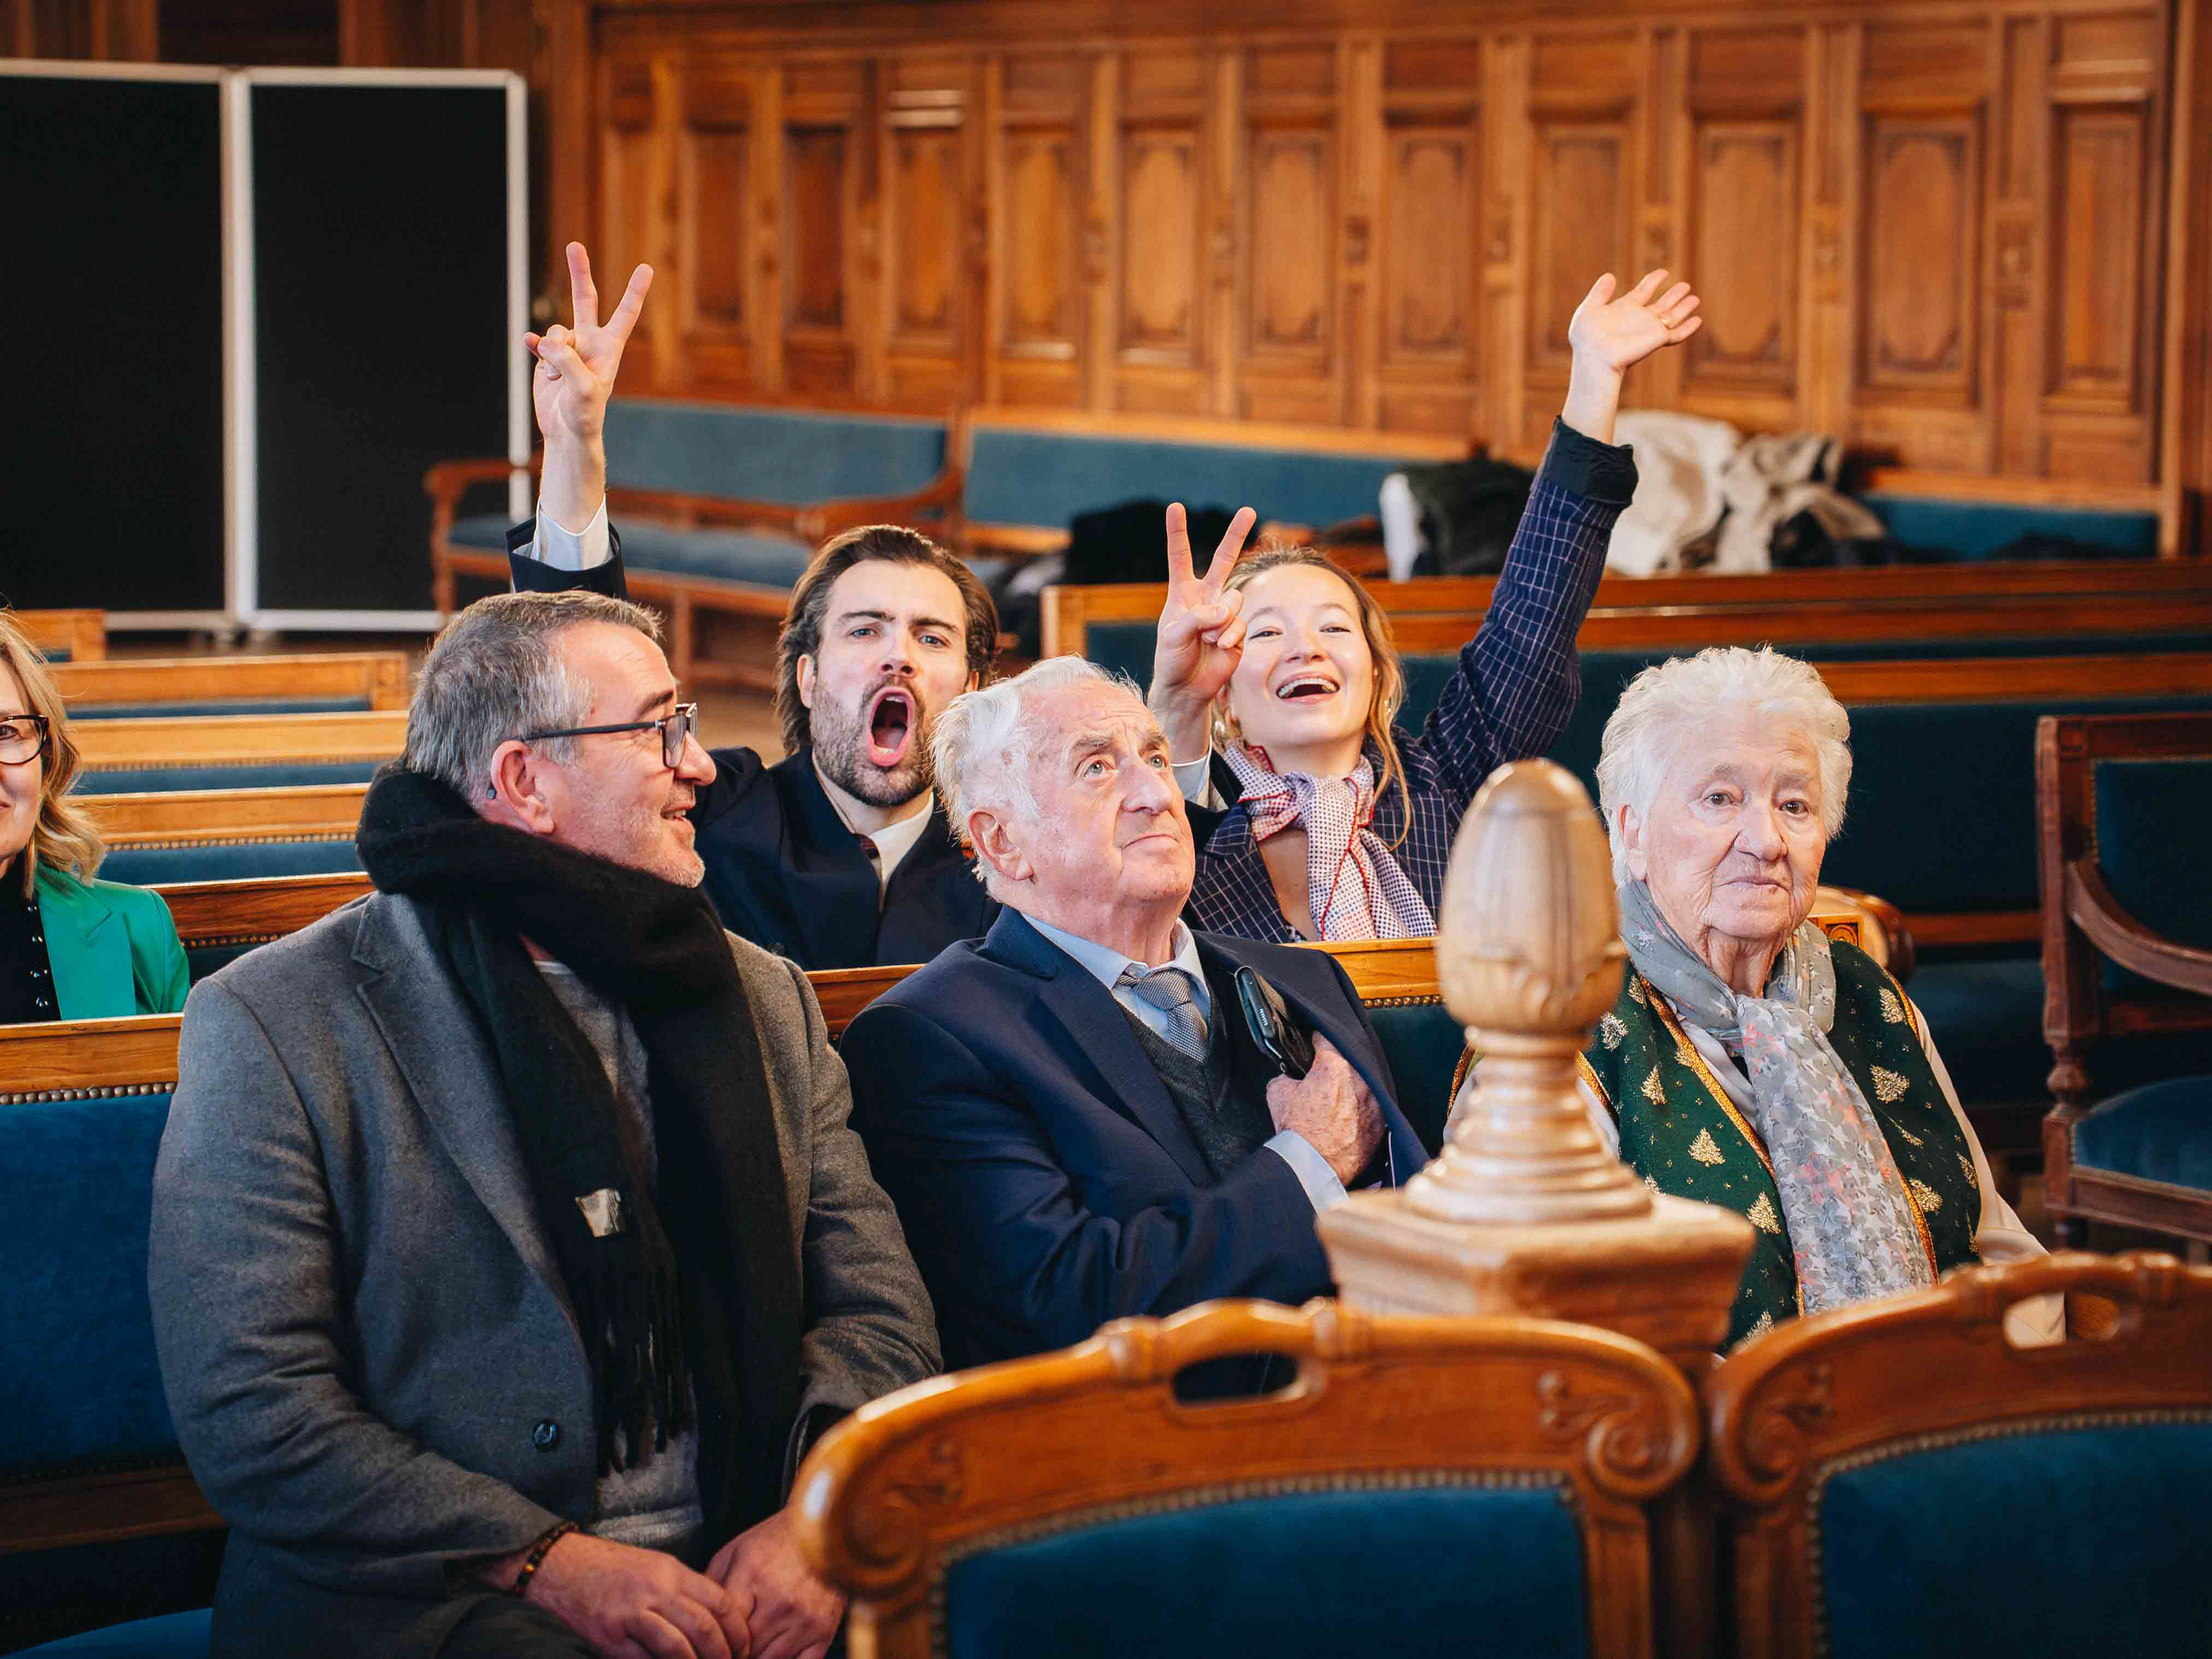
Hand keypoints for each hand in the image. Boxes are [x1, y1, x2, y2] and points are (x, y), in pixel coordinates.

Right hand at [521, 1529, 752, 1658]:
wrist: (562, 1566)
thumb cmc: (612, 1569)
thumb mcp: (655, 1567)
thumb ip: (683, 1591)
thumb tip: (715, 1621)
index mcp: (672, 1571)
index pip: (719, 1600)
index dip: (737, 1629)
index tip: (744, 1647)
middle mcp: (655, 1590)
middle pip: (703, 1626)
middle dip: (723, 1653)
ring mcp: (631, 1613)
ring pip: (678, 1646)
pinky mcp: (608, 1636)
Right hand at [527, 241, 652, 445]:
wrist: (567, 433)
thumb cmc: (585, 415)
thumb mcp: (582, 389)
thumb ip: (567, 361)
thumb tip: (546, 340)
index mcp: (608, 349)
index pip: (625, 314)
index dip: (634, 291)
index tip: (646, 268)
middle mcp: (589, 343)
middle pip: (585, 301)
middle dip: (580, 273)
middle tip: (574, 245)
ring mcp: (567, 349)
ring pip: (554, 331)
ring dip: (550, 351)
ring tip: (556, 378)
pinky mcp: (548, 359)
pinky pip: (537, 343)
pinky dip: (533, 344)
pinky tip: (528, 342)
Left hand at [708, 1507, 845, 1658]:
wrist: (822, 1529)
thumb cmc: (775, 1541)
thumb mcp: (734, 1553)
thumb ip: (712, 1588)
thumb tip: (696, 1619)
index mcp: (752, 1578)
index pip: (725, 1630)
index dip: (714, 1641)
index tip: (711, 1643)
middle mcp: (780, 1603)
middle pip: (745, 1651)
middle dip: (733, 1652)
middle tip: (729, 1647)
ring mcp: (805, 1620)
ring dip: (756, 1657)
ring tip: (750, 1647)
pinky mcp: (824, 1631)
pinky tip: (773, 1653)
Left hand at [1147, 502, 1256, 764]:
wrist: (1187, 689)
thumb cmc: (1172, 660)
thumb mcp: (1173, 635)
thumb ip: (1197, 617)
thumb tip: (1224, 609)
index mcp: (1182, 593)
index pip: (1180, 557)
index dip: (1177, 533)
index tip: (1175, 507)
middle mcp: (1205, 598)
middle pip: (1223, 560)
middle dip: (1236, 535)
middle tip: (1249, 510)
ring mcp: (1224, 614)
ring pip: (1233, 600)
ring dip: (1220, 621)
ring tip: (1207, 640)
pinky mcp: (1237, 631)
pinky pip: (1239, 624)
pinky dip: (1229, 636)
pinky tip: (1219, 648)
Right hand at [1265, 1036, 1383, 1184]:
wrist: (1314, 1166)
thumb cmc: (1297, 1130)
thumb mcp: (1277, 1093)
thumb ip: (1285, 1077)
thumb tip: (1290, 1077)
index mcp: (1334, 1066)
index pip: (1326, 1039)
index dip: (1317, 1039)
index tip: (1314, 1042)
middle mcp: (1359, 1079)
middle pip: (1350, 1060)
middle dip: (1338, 1063)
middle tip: (1326, 1071)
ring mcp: (1373, 1101)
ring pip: (1365, 1081)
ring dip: (1353, 1084)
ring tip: (1339, 1094)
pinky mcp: (1380, 1122)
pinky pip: (1373, 1105)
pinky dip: (1362, 1107)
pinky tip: (1349, 1114)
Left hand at [1566, 268, 1700, 374]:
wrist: (1594, 356)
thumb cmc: (1586, 337)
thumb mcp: (1589, 309)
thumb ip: (1600, 292)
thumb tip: (1609, 275)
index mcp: (1624, 309)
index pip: (1644, 291)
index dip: (1654, 280)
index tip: (1664, 272)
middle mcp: (1639, 318)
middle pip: (1662, 303)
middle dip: (1673, 294)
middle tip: (1686, 285)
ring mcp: (1650, 329)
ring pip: (1672, 316)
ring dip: (1684, 307)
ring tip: (1694, 298)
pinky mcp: (1658, 339)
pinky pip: (1677, 333)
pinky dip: (1688, 327)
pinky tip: (1698, 320)